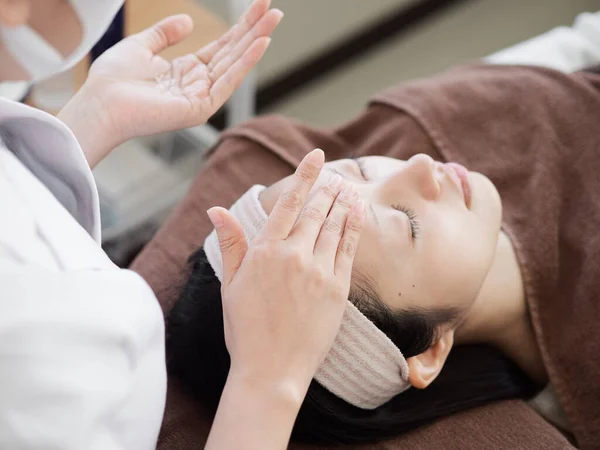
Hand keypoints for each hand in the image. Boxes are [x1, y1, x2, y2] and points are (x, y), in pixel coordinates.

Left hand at [59, 0, 281, 166]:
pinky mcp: (200, 108)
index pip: (221, 47)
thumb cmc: (112, 81)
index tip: (257, 7)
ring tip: (274, 20)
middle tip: (275, 11)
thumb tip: (188, 20)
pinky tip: (259, 44)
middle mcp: (198, 85)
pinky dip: (244, 63)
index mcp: (186, 71)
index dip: (239, 27)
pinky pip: (227, 82)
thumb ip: (165, 33)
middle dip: (254, 31)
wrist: (99, 103)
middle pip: (233, 53)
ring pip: (234, 65)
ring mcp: (201, 98)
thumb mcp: (141, 45)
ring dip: (256, 42)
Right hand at [207, 149, 365, 397]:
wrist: (272, 369)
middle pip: (315, 211)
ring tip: (347, 186)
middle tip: (335, 174)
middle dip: (326, 188)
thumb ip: (231, 243)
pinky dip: (354, 226)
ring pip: (333, 225)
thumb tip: (216, 209)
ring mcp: (319, 271)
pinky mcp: (337, 288)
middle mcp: (294, 255)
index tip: (316, 157)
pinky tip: (357, 211)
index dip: (304, 176)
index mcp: (265, 251)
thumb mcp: (230, 284)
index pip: (288, 203)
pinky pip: (348, 248)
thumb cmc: (245, 329)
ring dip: (341, 202)